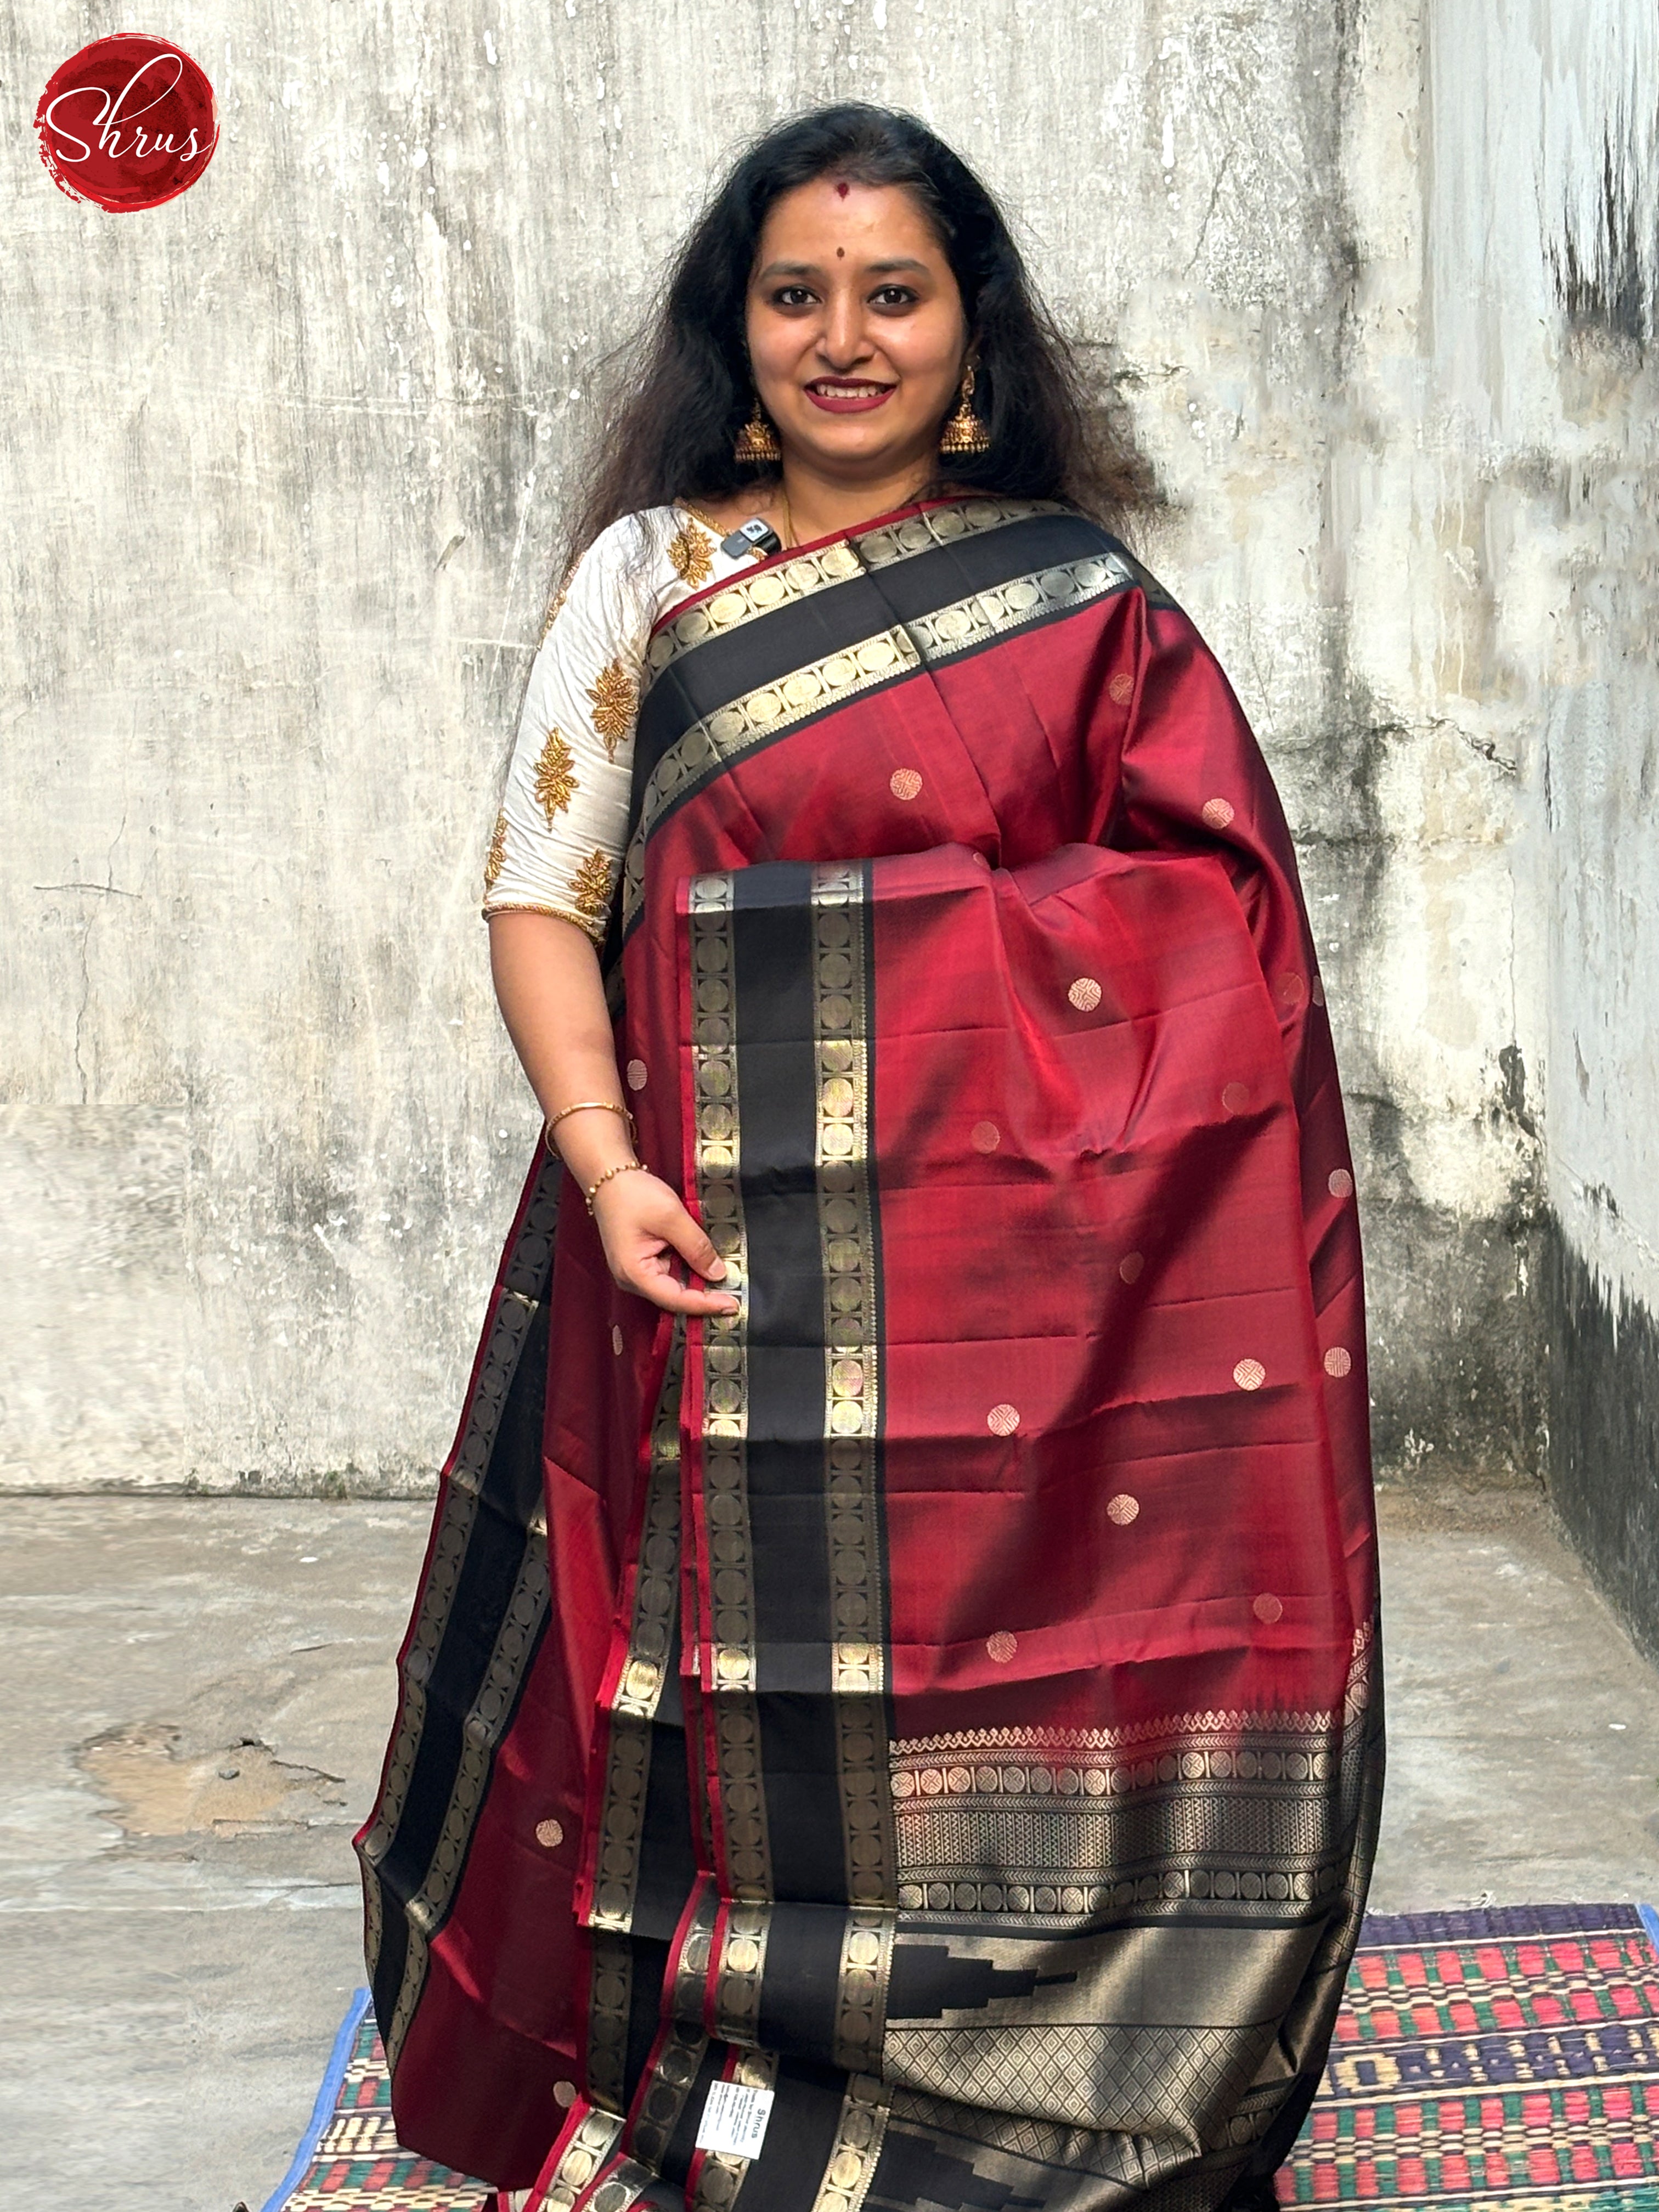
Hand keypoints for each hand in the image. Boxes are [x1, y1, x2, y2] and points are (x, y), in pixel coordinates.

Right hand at [591, 1169, 740, 1315]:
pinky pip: (670, 1272)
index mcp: (634, 1274)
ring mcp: (637, 1271)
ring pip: (674, 1286)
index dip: (705, 1304)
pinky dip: (690, 1270)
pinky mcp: (644, 1261)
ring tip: (728, 1284)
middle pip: (674, 1297)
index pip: (675, 1299)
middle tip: (736, 1297)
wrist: (610, 1177)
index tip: (733, 1305)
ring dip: (699, 1284)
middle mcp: (633, 1280)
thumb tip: (718, 1274)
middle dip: (704, 1297)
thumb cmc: (635, 1195)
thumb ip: (696, 1246)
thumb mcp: (671, 1217)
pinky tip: (708, 1267)